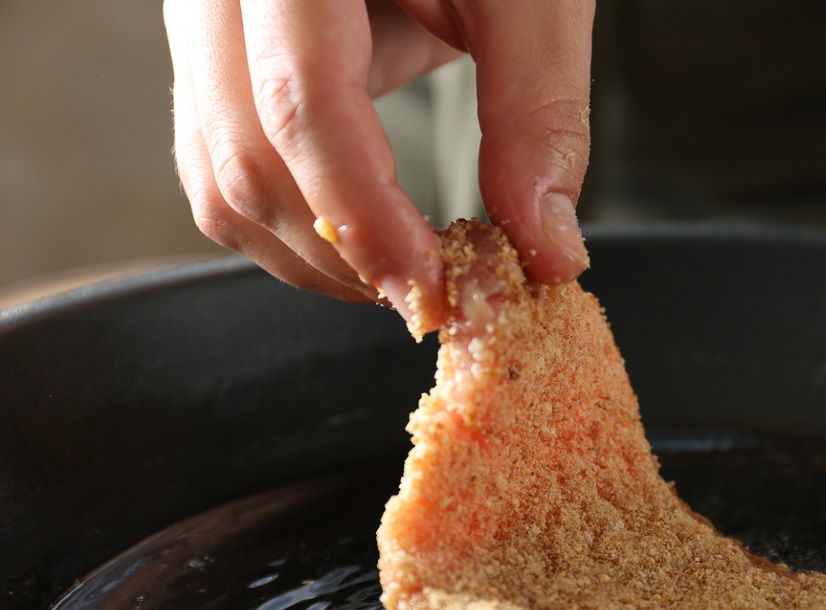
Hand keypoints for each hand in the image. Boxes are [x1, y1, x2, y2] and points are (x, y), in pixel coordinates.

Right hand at [164, 0, 593, 334]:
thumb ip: (539, 112)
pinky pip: (222, 170)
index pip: (302, 101)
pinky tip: (365, 243)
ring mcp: (208, 26)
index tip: (435, 288)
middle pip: (246, 158)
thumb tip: (546, 249)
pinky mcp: (218, 64)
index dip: (366, 215)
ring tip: (406, 275)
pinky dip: (293, 227)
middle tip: (434, 296)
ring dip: (315, 256)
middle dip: (345, 253)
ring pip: (220, 182)